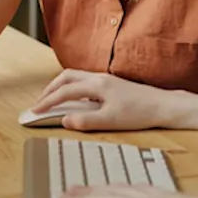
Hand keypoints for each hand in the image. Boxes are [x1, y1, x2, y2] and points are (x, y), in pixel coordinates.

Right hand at [31, 70, 181, 131]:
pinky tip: (75, 99)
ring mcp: (105, 79)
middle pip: (66, 77)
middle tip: (40, 103)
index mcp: (97, 85)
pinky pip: (84, 80)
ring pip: (75, 76)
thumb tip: (64, 120)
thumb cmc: (140, 112)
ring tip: (53, 99)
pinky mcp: (111, 83)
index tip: (35, 111)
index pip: (64, 91)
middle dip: (50, 89)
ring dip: (60, 86)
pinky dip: (72, 87)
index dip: (47, 101)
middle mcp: (99, 78)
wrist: (163, 106)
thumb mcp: (110, 121)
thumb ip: (85, 121)